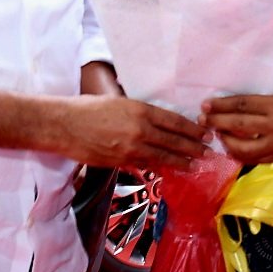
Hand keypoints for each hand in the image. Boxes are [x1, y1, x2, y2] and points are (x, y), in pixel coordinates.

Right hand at [62, 96, 208, 170]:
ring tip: (194, 164)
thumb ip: (138, 112)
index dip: (191, 129)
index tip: (204, 133)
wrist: (64, 125)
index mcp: (140, 110)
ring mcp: (131, 148)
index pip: (174, 121)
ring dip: (181, 162)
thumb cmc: (88, 108)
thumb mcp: (118, 101)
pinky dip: (160, 167)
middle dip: (193, 148)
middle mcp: (140, 130)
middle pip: (173, 141)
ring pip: (163, 157)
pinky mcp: (121, 162)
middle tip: (208, 152)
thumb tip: (154, 118)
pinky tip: (169, 169)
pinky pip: (146, 164)